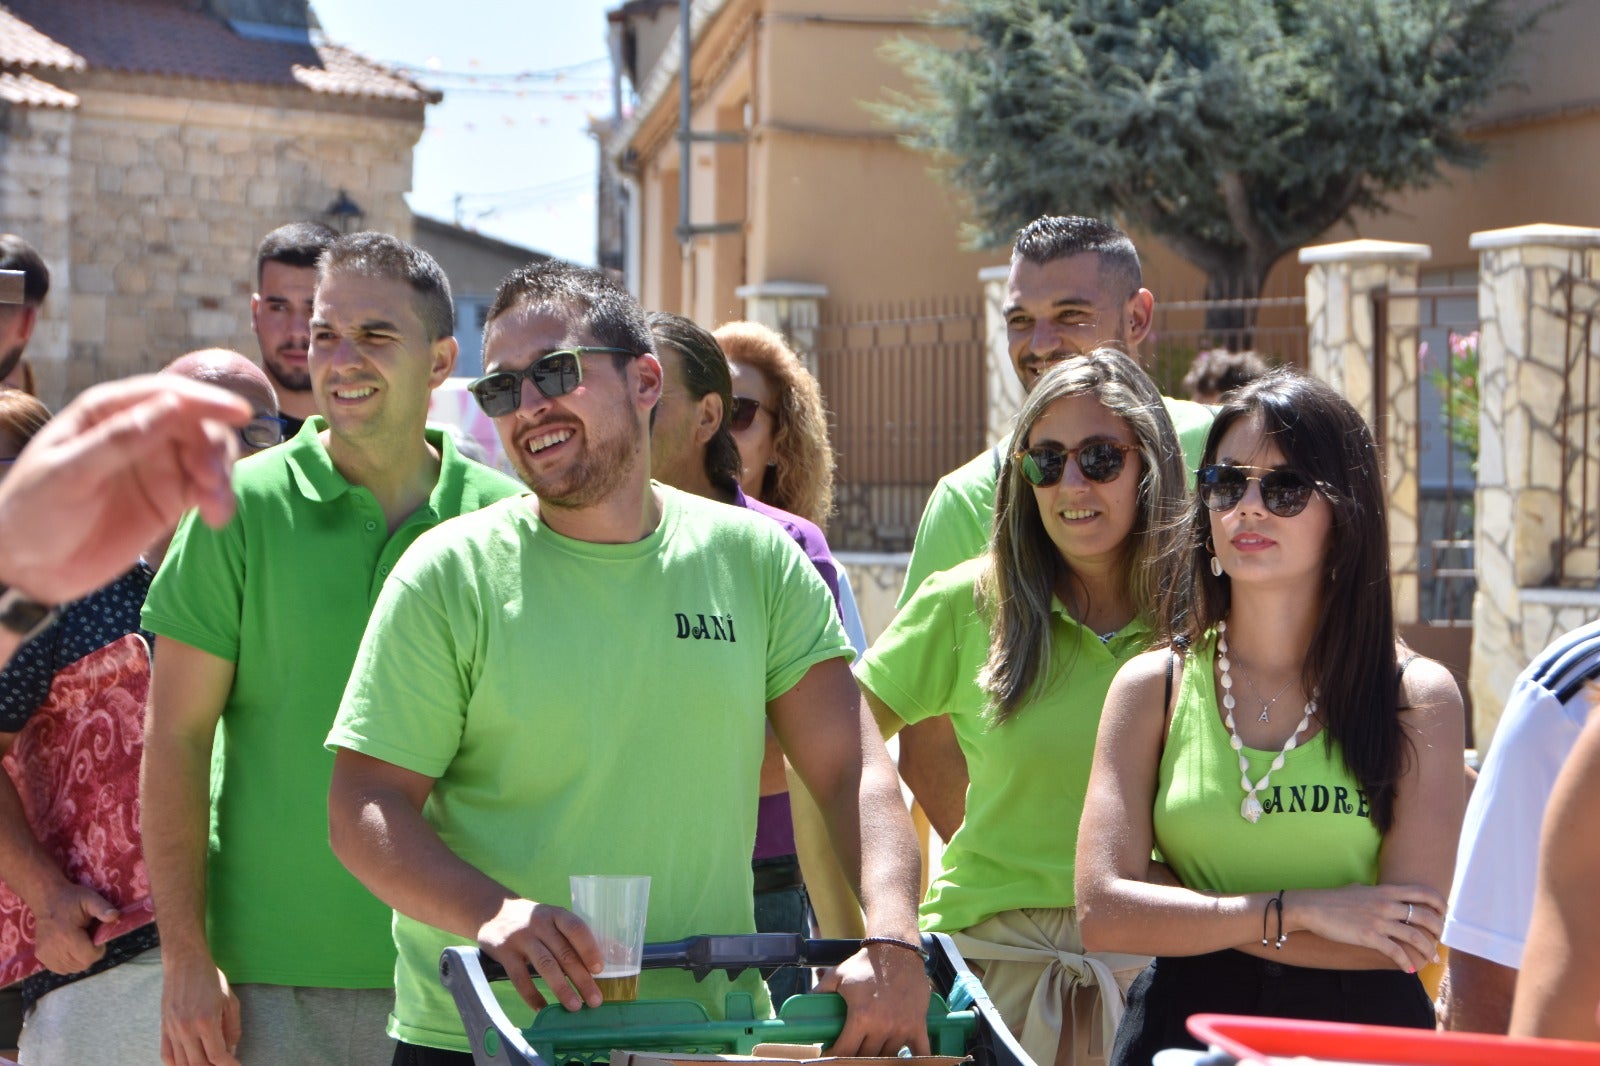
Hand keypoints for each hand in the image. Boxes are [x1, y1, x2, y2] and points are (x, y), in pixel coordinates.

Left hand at [0, 375, 249, 605]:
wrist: (27, 569)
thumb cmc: (31, 512)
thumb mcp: (68, 473)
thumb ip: (119, 441)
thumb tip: (172, 406)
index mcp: (107, 413)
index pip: (165, 394)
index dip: (205, 400)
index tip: (239, 413)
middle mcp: (139, 433)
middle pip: (196, 424)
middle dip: (214, 447)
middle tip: (212, 480)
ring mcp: (157, 466)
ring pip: (209, 456)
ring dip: (222, 476)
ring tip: (216, 507)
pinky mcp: (170, 500)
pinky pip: (207, 490)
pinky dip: (220, 500)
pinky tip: (216, 519)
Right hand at [31, 882, 117, 973]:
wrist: (47, 899)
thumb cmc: (71, 899)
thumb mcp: (90, 899)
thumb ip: (103, 909)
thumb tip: (116, 916)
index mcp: (67, 936)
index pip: (88, 957)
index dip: (98, 950)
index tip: (97, 938)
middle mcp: (54, 948)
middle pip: (81, 965)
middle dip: (90, 955)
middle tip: (89, 940)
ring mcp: (45, 954)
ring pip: (71, 969)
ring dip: (79, 960)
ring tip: (79, 943)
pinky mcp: (40, 955)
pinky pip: (59, 968)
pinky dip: (68, 962)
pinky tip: (70, 949)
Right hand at [160, 952, 241, 1065]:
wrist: (185, 963)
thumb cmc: (210, 979)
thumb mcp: (230, 1001)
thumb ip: (232, 1028)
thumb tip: (231, 1050)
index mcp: (206, 1021)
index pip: (217, 1056)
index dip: (229, 1065)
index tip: (237, 1065)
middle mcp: (187, 1029)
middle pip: (198, 1064)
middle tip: (223, 1064)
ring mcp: (173, 1030)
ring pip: (182, 1063)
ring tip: (209, 1064)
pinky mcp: (164, 1027)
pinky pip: (166, 1055)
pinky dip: (176, 1064)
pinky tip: (187, 1063)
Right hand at [477, 898, 602, 1012]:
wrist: (494, 911)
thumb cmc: (535, 921)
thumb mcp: (554, 919)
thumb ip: (577, 937)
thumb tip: (618, 953)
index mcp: (556, 914)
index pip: (576, 929)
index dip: (589, 948)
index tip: (600, 969)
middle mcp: (539, 924)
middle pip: (563, 952)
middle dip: (581, 978)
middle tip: (595, 999)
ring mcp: (521, 938)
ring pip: (545, 965)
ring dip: (561, 988)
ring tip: (575, 1006)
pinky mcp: (504, 953)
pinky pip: (520, 978)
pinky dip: (532, 995)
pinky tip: (542, 1007)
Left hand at [814, 940, 931, 1055]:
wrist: (896, 950)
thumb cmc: (865, 964)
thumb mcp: (837, 976)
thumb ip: (820, 991)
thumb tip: (806, 1001)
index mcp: (860, 1017)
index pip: (845, 1051)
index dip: (835, 1057)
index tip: (830, 1056)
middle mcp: (882, 1026)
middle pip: (866, 1056)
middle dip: (855, 1058)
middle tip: (850, 1052)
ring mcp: (902, 1027)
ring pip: (888, 1055)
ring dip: (879, 1056)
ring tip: (870, 1052)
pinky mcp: (918, 1024)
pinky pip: (921, 1051)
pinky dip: (915, 1059)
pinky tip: (905, 1060)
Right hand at [1287, 883, 1445, 971]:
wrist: (1311, 907)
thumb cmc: (1331, 899)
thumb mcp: (1355, 889)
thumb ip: (1369, 890)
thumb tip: (1368, 889)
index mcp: (1385, 891)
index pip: (1421, 893)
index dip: (1438, 902)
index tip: (1444, 912)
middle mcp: (1386, 904)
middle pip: (1424, 916)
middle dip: (1438, 929)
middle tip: (1440, 939)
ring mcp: (1378, 921)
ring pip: (1414, 936)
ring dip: (1428, 949)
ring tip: (1432, 958)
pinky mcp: (1369, 936)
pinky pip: (1395, 951)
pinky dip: (1405, 962)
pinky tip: (1409, 969)